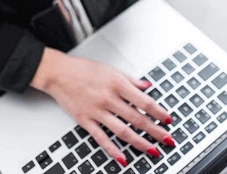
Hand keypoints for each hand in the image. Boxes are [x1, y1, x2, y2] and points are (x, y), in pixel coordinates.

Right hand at [31, 48, 175, 166]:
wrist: (58, 73)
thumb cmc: (82, 68)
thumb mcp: (110, 69)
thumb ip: (130, 80)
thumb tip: (147, 86)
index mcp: (117, 84)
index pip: (145, 102)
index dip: (159, 113)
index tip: (168, 120)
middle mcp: (109, 99)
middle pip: (137, 118)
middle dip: (156, 131)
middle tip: (168, 140)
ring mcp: (97, 111)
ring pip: (123, 131)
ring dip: (140, 143)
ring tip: (153, 151)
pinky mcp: (85, 120)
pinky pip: (101, 138)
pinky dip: (113, 149)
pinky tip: (123, 158)